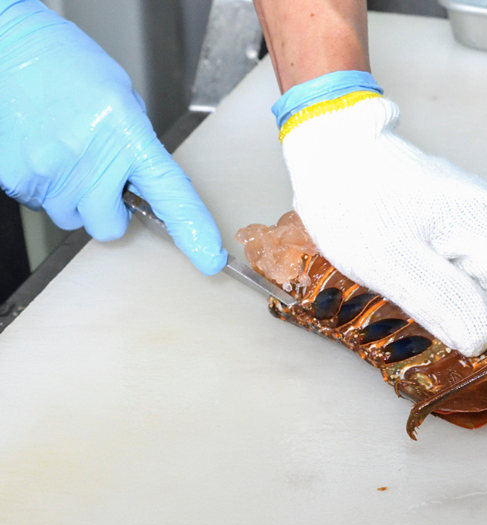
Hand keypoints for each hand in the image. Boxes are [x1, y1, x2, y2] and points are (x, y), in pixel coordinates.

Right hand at [0, 0, 225, 274]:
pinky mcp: (16, 179)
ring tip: (65, 152)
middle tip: (101, 178)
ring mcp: (49, 171)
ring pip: (71, 217)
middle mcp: (89, 158)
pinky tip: (43, 149)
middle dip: (109, 212)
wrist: (8, 47)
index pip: (170, 192)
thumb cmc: (67, 65)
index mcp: (126, 133)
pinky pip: (39, 203)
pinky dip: (44, 185)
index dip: (192, 228)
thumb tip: (141, 183)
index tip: (209, 258)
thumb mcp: (122, 100)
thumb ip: (136, 146)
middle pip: (108, 227)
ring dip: (73, 197)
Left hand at [276, 75, 486, 356]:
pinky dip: (431, 267)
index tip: (436, 318)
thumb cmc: (353, 205)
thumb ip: (445, 303)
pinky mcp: (450, 207)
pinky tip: (398, 255)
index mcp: (485, 224)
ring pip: (474, 271)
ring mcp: (471, 206)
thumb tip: (481, 340)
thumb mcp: (395, 266)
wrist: (327, 150)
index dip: (483, 318)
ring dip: (441, 287)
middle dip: (457, 302)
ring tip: (398, 270)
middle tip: (409, 293)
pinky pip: (455, 254)